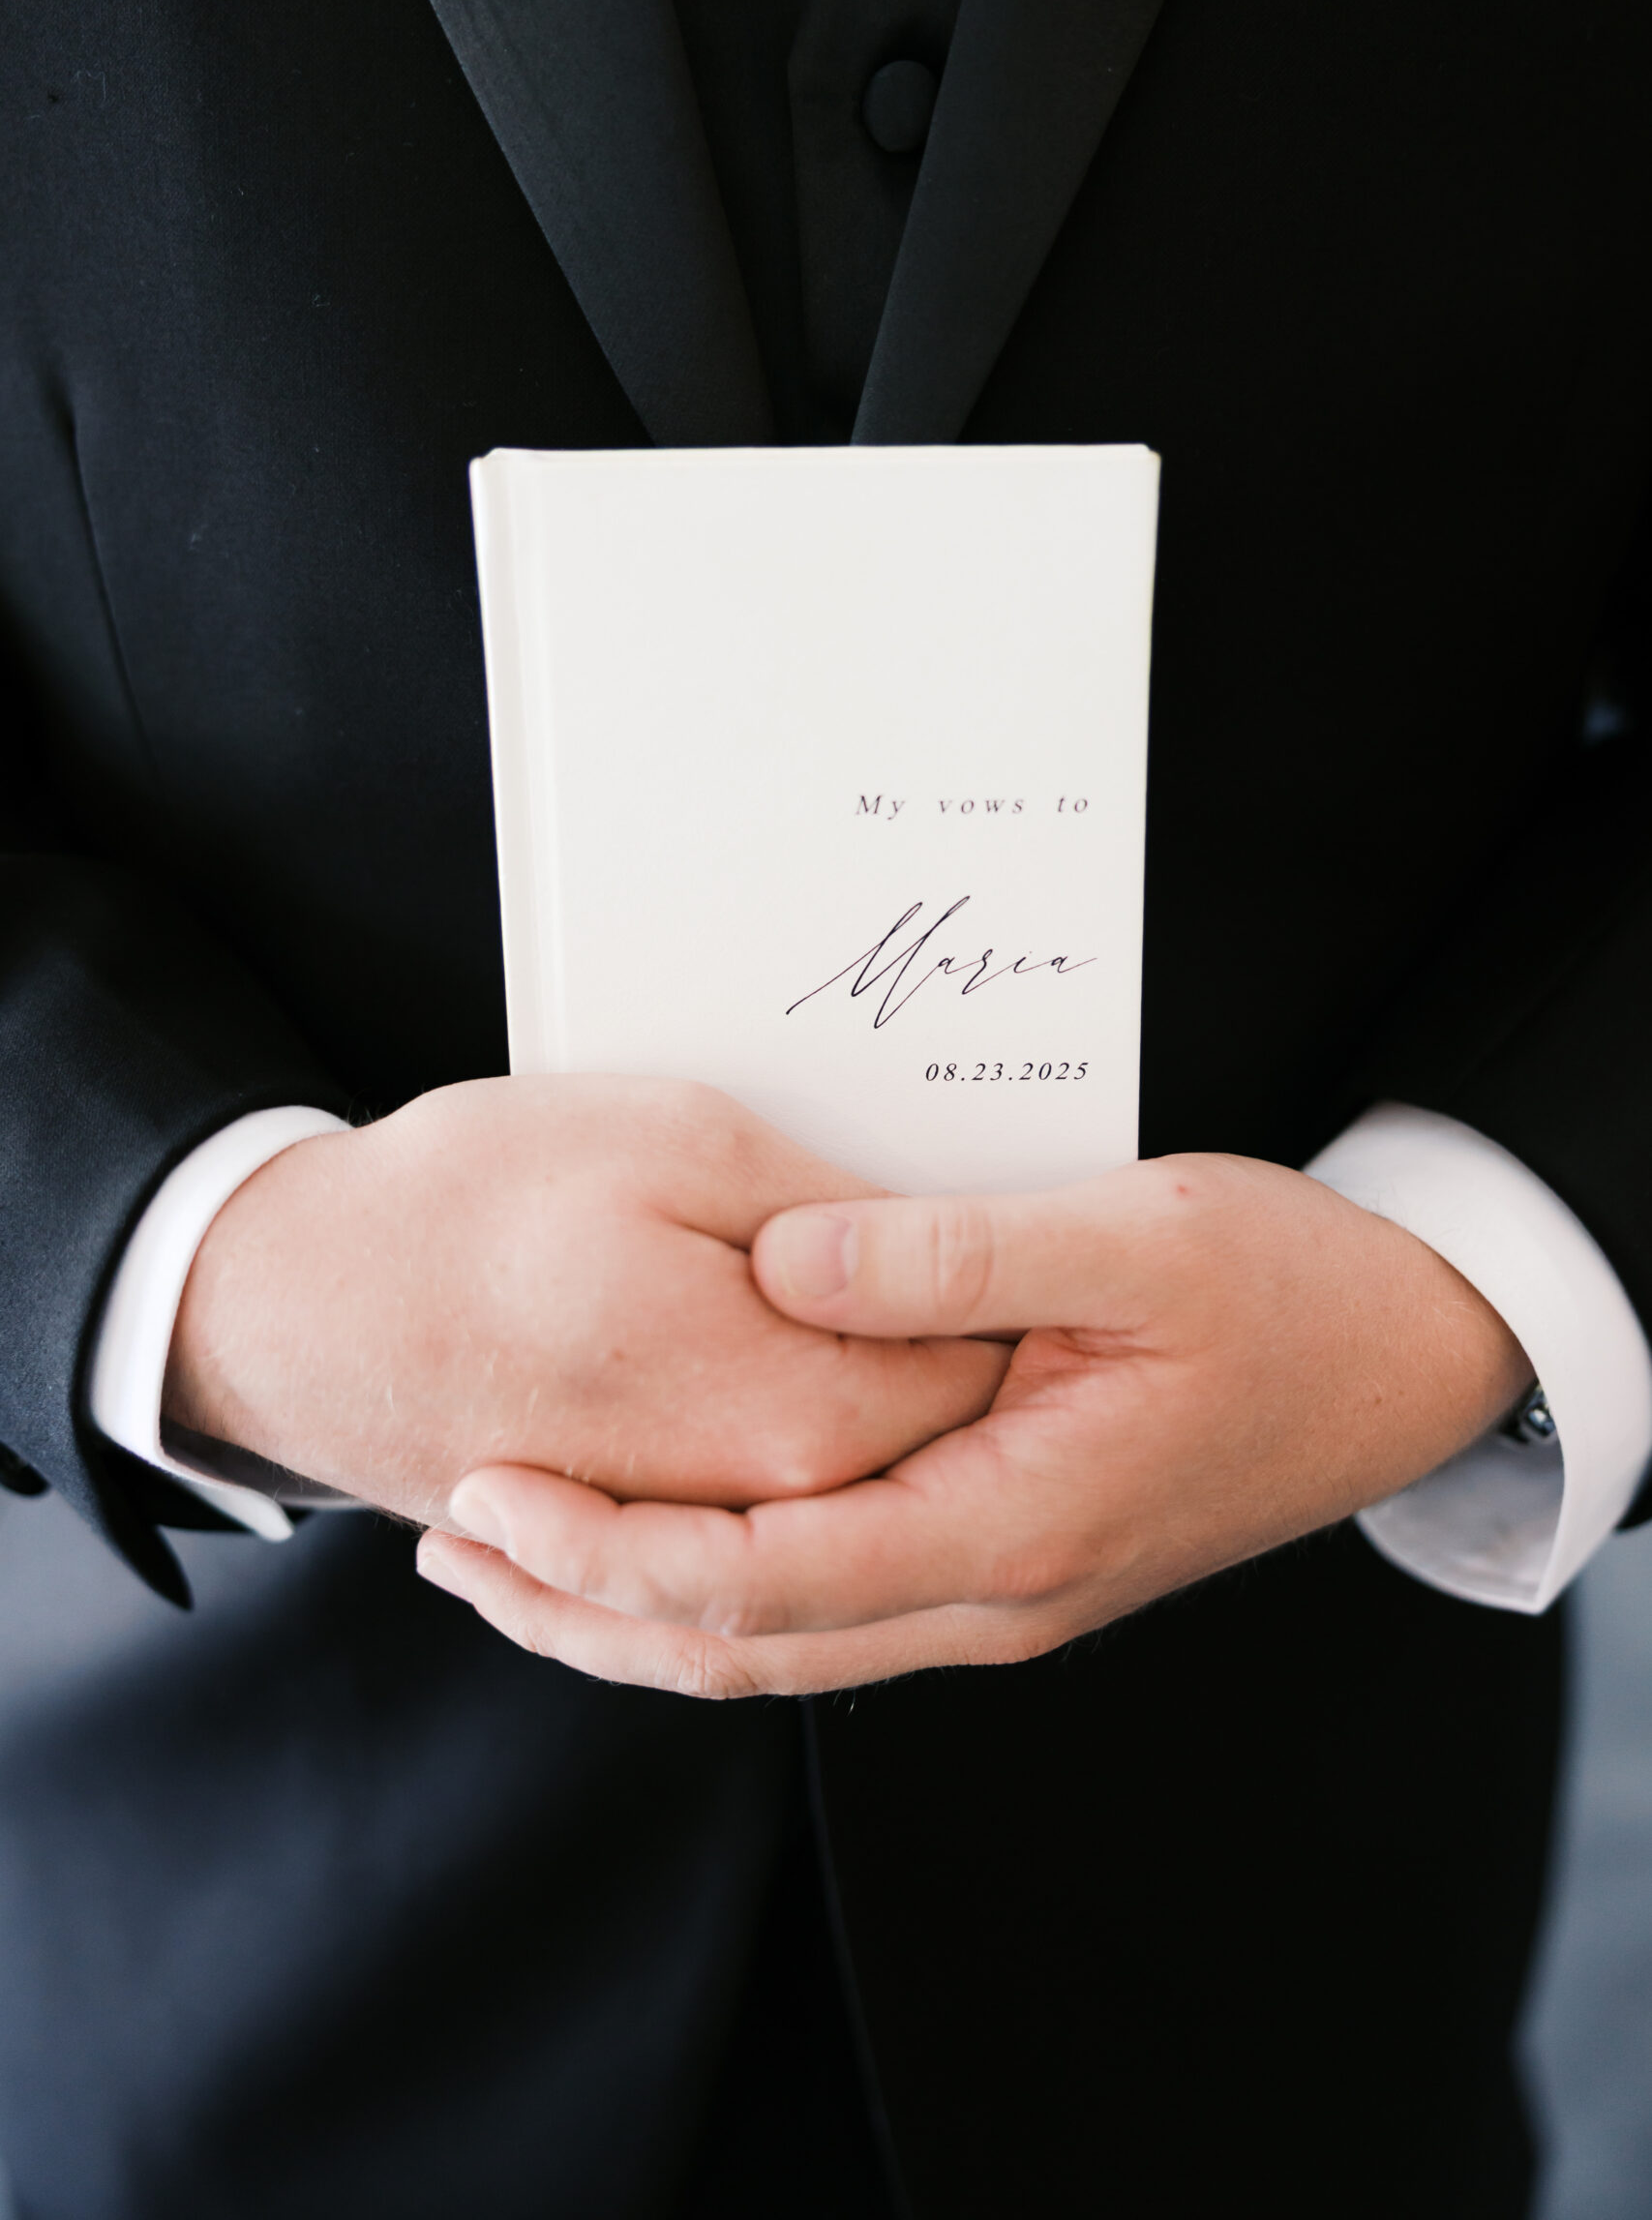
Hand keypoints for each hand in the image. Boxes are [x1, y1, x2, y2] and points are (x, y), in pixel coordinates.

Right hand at [164, 1076, 1005, 1528]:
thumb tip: (938, 1249)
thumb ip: (843, 1215)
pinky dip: (800, 1437)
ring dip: (886, 1413)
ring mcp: (689, 1534)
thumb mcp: (685, 1141)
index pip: (982, 1373)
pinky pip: (750, 1508)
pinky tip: (796, 1366)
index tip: (1016, 1222)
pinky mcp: (629, 1532)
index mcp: (805, 1415)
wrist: (291, 1304)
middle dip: (961, 1352)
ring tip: (900, 1311)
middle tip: (982, 1260)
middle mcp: (760, 1505)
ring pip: (842, 1484)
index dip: (1012, 1292)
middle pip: (924, 1442)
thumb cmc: (477, 1201)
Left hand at [415, 1152, 1531, 1692]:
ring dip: (629, 1612)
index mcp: (1015, 1525)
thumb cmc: (1280, 1291)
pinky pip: (819, 1606)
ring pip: (774, 1646)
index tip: (491, 1494)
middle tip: (448, 1534)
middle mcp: (990, 1596)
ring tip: (503, 1552)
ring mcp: (992, 1595)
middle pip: (743, 1645)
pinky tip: (644, 1528)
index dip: (611, 1552)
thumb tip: (781, 1258)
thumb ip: (954, 1255)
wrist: (1395, 1361)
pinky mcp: (992, 1560)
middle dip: (582, 1607)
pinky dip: (710, 1582)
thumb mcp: (1133, 1237)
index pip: (768, 1580)